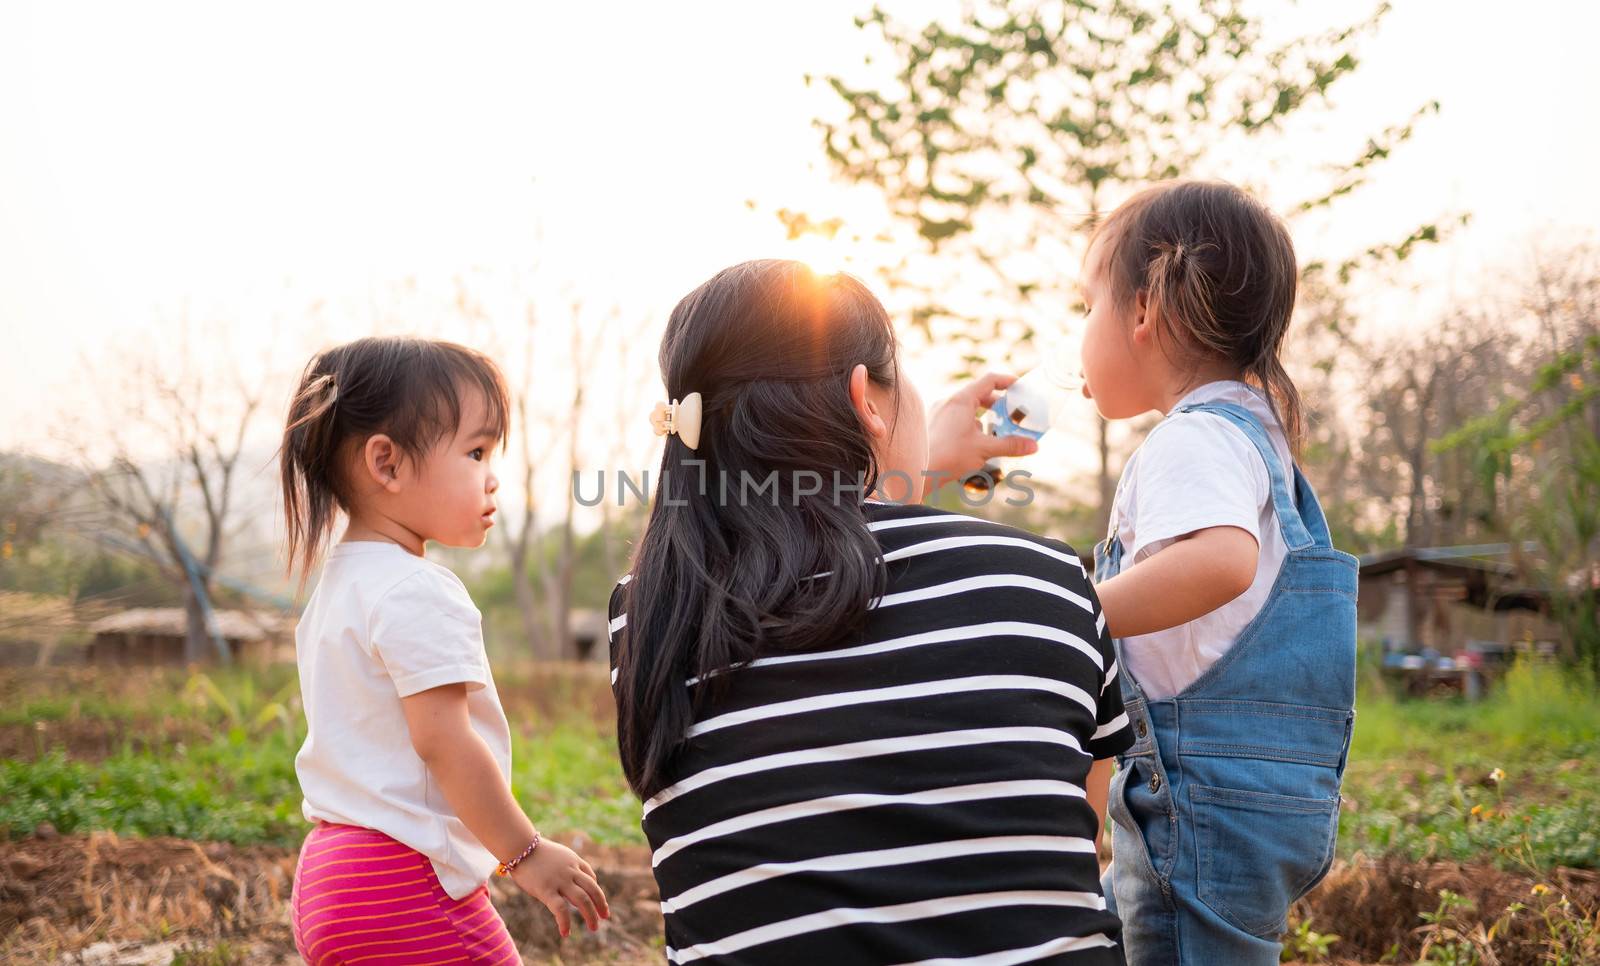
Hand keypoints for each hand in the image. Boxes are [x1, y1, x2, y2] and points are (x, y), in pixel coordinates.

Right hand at [510, 839, 609, 937]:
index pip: (591, 877)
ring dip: (591, 916)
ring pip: (583, 900)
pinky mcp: (546, 890)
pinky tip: (566, 933)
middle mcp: (570, 871)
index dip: (595, 891)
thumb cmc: (532, 850)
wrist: (519, 845)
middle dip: (601, 904)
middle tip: (605, 917)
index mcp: (573, 861)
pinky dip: (565, 922)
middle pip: (593, 889)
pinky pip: (560, 909)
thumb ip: (564, 866)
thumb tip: (568, 880)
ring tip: (594, 928)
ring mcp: (560, 881)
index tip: (597, 902)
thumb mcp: (555, 854)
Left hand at [925, 372, 1040, 486]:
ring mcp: (939, 413)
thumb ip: (1011, 445)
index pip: (989, 380)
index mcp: (961, 400)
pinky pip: (957, 418)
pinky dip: (972, 425)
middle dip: (999, 403)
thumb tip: (1034, 446)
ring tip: (998, 430)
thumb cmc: (949, 456)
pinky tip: (978, 442)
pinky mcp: (935, 425)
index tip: (1021, 387)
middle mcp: (949, 402)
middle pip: (979, 394)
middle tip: (1013, 413)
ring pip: (968, 408)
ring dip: (985, 416)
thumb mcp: (985, 449)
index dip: (1008, 381)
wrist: (918, 471)